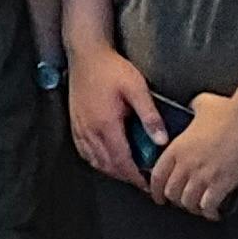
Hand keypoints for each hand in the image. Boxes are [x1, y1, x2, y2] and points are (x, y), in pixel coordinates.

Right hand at [67, 42, 160, 186]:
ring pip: (94, 160)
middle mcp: (90, 130)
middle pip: (108, 165)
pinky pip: (84, 150)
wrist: (86, 54)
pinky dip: (96, 160)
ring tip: (127, 171)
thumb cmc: (111, 69)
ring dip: (111, 170)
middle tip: (141, 180)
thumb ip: (150, 116)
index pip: (122, 161)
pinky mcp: (75, 122)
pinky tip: (105, 158)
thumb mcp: (137, 88)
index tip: (147, 185)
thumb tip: (162, 140)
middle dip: (125, 177)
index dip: (135, 177)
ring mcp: (80, 127)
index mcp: (106, 124)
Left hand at [147, 91, 237, 220]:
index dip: (156, 189)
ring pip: (188, 202)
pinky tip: (214, 213)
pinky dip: (210, 212)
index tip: (158, 196)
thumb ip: (192, 109)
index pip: (157, 175)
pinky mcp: (223, 182)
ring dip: (193, 208)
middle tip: (183, 202)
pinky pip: (209, 206)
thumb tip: (193, 108)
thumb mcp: (202, 104)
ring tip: (200, 208)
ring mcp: (204, 174)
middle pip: (171, 192)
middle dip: (176, 200)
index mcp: (177, 147)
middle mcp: (187, 163)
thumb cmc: (230, 110)